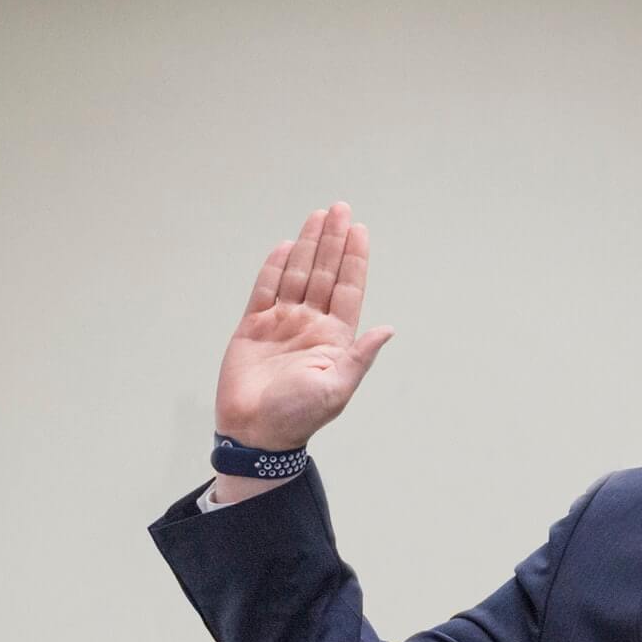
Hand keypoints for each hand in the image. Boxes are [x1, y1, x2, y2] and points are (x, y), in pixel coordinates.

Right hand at [215, 202, 393, 451]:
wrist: (254, 433)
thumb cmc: (297, 418)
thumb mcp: (337, 388)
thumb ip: (360, 356)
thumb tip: (388, 330)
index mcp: (333, 338)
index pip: (348, 289)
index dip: (354, 258)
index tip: (359, 230)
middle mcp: (310, 325)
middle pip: (324, 273)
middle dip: (333, 240)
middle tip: (340, 208)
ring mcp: (281, 324)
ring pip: (297, 275)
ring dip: (308, 245)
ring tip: (318, 216)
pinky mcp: (253, 328)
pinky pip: (265, 290)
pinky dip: (274, 267)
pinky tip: (286, 246)